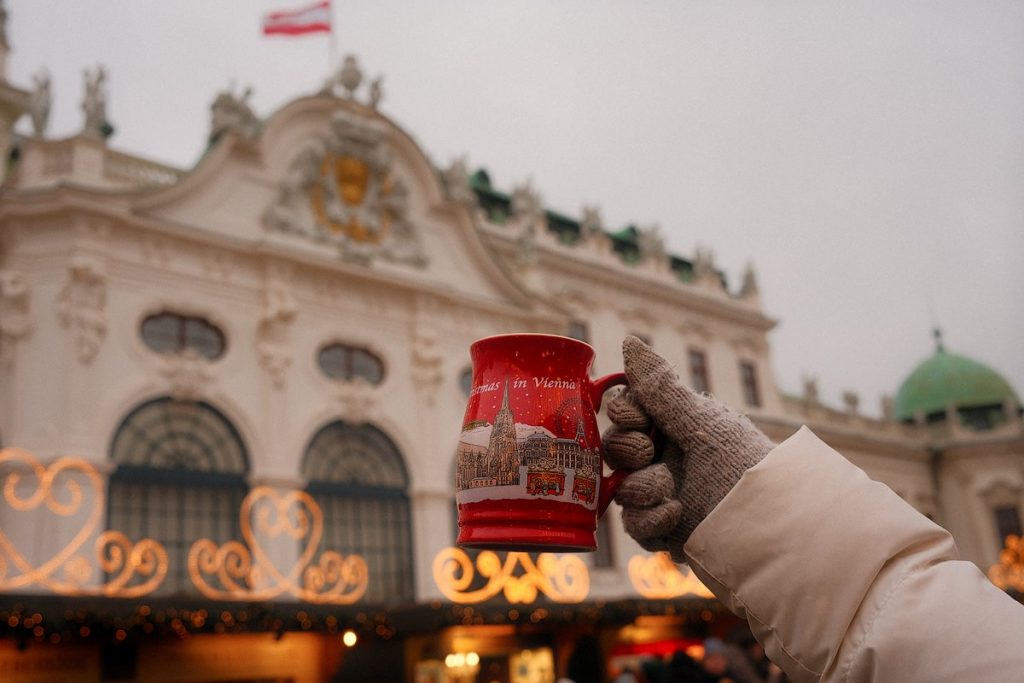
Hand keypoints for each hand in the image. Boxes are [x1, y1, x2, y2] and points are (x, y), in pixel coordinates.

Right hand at [603, 336, 773, 560]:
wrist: (773, 522)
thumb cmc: (744, 463)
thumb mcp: (699, 420)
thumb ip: (658, 386)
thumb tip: (628, 341)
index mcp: (674, 425)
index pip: (626, 412)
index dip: (624, 414)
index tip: (638, 418)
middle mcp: (665, 457)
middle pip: (615, 449)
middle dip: (627, 450)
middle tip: (647, 454)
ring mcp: (663, 496)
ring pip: (621, 488)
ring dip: (642, 487)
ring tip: (671, 492)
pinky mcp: (665, 531)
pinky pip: (634, 525)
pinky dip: (650, 519)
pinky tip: (675, 514)